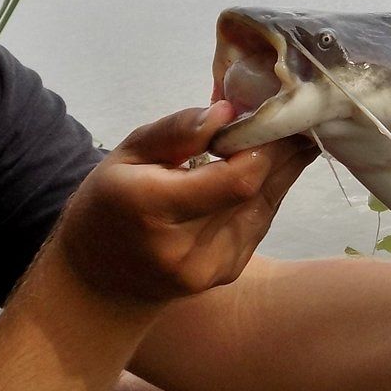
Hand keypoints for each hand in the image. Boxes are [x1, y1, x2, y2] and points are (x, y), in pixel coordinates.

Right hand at [45, 101, 315, 309]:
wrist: (100, 279)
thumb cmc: (110, 204)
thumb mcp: (126, 155)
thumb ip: (176, 131)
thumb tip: (228, 112)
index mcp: (153, 209)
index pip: (238, 180)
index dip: (262, 144)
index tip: (265, 112)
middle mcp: (185, 248)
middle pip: (257, 191)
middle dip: (279, 148)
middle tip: (290, 112)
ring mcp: (210, 268)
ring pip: (267, 204)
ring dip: (281, 167)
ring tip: (288, 132)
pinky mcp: (227, 273)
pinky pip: (260, 221)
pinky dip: (266, 191)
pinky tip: (269, 166)